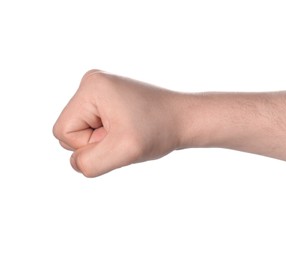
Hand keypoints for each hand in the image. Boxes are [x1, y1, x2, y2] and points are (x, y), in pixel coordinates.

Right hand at [53, 70, 183, 176]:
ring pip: (82, 133)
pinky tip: (131, 129)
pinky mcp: (110, 99)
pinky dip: (112, 137)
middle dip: (97, 143)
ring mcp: (101, 89)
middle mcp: (93, 82)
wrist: (188, 119)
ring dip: (105, 142)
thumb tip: (77, 163)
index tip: (119, 136)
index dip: (89, 145)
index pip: (63, 132)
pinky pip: (95, 129)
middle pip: (69, 131)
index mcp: (91, 86)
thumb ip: (91, 163)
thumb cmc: (160, 131)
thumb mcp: (123, 151)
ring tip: (131, 132)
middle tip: (127, 134)